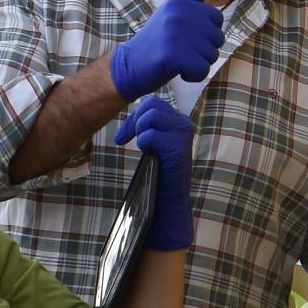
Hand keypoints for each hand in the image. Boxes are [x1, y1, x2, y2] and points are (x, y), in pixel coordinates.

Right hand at [108, 0, 224, 102]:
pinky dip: (192, 76)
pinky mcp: (173, 55)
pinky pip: (202, 70)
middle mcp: (178, 14)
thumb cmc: (159, 40)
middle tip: (179, 50)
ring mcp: (175, 34)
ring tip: (176, 59)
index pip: (218, 19)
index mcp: (181, 3)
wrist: (130, 64)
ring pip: (211, 56)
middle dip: (203, 51)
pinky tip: (176, 70)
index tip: (184, 36)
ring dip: (197, 64)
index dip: (206, 33)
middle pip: (218, 39)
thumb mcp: (176, 11)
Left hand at [118, 94, 195, 251]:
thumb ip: (149, 127)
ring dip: (140, 132)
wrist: (167, 203)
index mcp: (179, 122)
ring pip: (151, 114)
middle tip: (125, 139)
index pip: (153, 103)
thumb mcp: (153, 146)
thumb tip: (134, 115)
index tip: (123, 137)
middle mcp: (185, 124)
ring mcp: (183, 134)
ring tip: (143, 147)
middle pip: (151, 104)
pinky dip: (144, 144)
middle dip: (133, 122)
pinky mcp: (178, 147)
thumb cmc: (157, 176)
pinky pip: (150, 134)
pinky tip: (150, 155)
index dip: (134, 117)